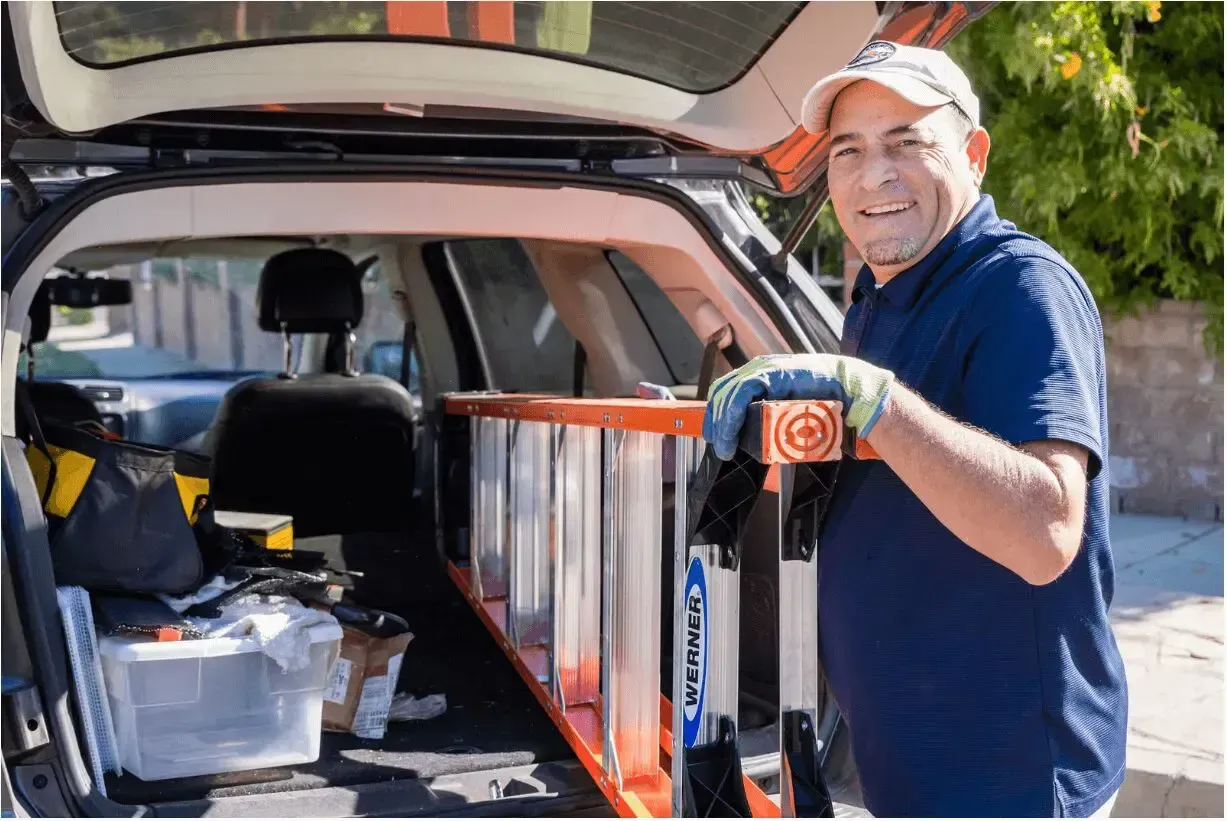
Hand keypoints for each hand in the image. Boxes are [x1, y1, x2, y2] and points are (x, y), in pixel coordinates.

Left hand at [702, 353, 894, 459]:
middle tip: (720, 446)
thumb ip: (771, 417)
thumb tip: (753, 438)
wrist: (850, 393)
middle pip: (723, 392)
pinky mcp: (772, 373)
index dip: (717, 414)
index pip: (727, 391)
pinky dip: (732, 414)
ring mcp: (765, 368)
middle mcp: (759, 368)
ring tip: (726, 446)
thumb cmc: (823, 403)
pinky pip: (742, 392)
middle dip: (716, 421)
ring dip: (723, 423)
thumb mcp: (789, 411)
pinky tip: (731, 431)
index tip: (716, 437)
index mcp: (761, 375)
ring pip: (729, 393)